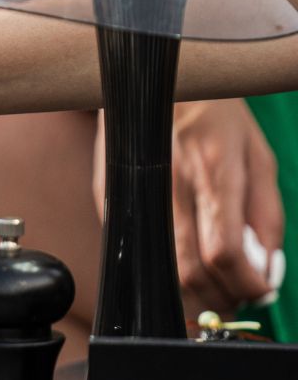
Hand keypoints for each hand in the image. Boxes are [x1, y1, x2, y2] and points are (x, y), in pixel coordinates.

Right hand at [93, 98, 284, 311]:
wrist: (154, 82)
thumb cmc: (215, 117)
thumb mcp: (259, 158)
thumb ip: (267, 214)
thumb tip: (268, 268)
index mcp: (215, 174)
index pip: (224, 253)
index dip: (246, 284)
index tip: (260, 290)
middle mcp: (172, 187)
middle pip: (191, 272)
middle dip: (221, 297)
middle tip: (238, 293)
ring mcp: (136, 193)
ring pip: (162, 269)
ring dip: (194, 290)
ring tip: (214, 282)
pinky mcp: (111, 197)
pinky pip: (139, 248)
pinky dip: (164, 266)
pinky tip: (183, 257)